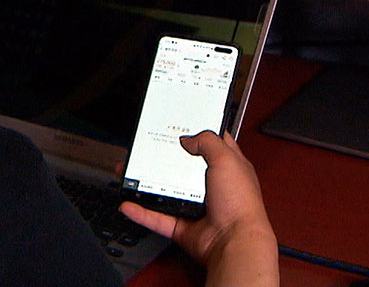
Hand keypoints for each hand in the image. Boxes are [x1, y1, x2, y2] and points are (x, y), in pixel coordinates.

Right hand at [120, 131, 278, 286]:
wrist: (234, 242)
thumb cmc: (240, 204)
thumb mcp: (226, 159)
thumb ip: (207, 142)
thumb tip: (188, 139)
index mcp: (227, 168)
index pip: (212, 145)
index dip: (198, 133)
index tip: (180, 126)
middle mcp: (211, 187)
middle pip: (182, 168)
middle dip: (165, 159)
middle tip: (148, 148)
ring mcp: (195, 207)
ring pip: (165, 192)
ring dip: (146, 185)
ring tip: (130, 173)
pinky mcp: (182, 226)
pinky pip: (157, 218)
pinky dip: (141, 212)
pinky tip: (128, 203)